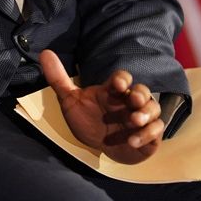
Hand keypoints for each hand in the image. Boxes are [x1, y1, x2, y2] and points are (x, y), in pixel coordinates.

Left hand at [39, 51, 163, 164]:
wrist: (99, 148)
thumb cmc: (88, 122)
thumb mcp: (70, 102)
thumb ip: (59, 79)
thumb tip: (44, 52)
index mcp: (112, 92)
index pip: (122, 78)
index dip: (122, 79)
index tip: (117, 84)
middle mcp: (129, 103)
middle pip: (143, 91)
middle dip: (140, 94)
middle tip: (133, 100)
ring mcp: (141, 118)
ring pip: (153, 109)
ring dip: (146, 114)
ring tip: (135, 121)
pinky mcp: (148, 135)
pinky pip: (156, 130)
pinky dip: (147, 134)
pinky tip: (132, 140)